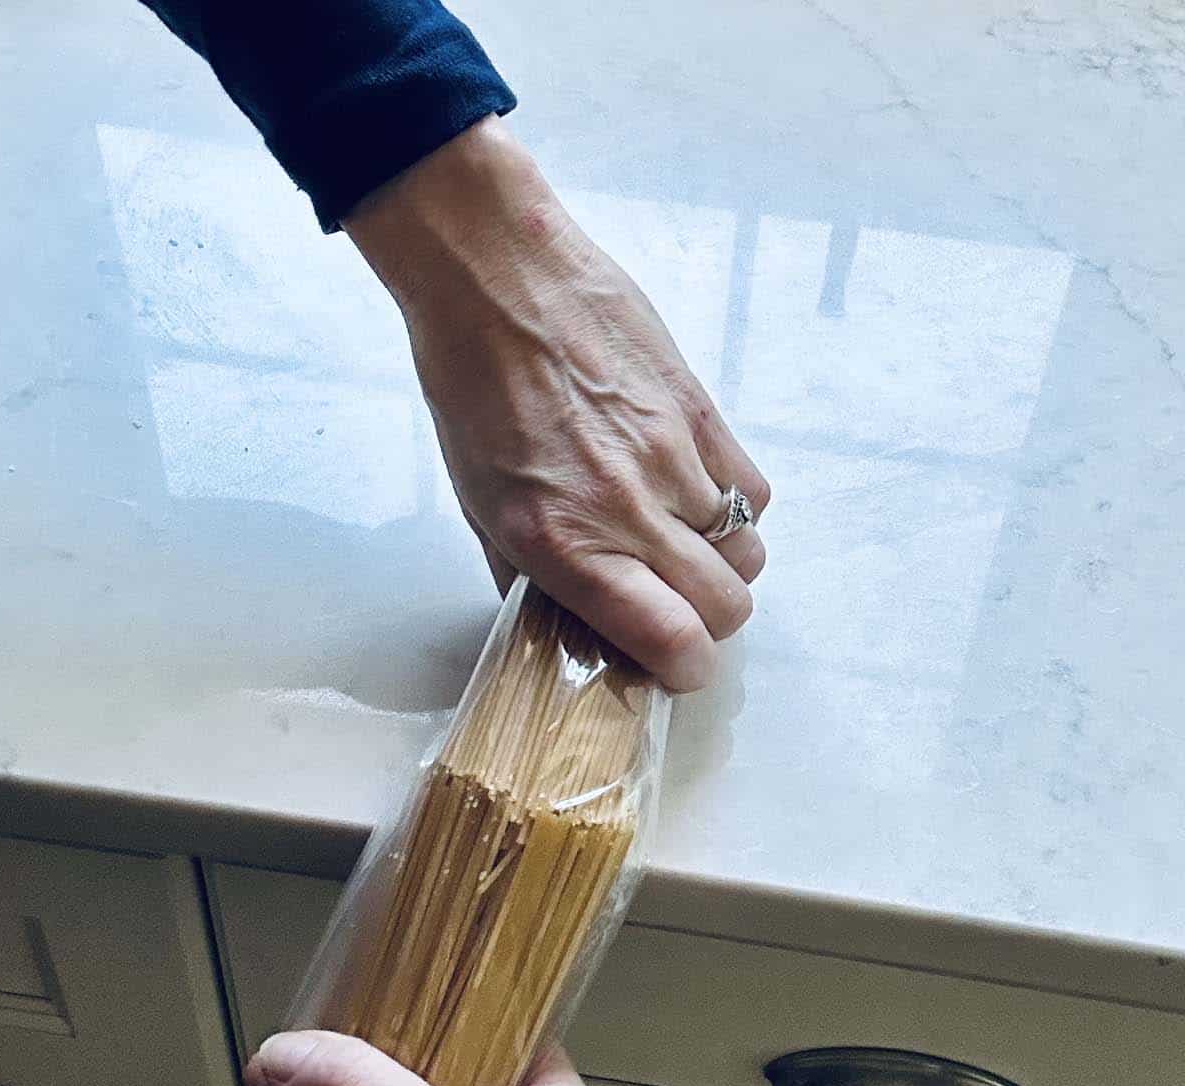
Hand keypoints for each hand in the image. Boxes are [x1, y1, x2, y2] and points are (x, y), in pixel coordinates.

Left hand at [345, 117, 769, 692]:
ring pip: (747, 552)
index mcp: (566, 545)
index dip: (685, 669)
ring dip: (723, 567)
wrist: (495, 279)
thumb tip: (572, 621)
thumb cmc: (471, 393)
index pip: (672, 640)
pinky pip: (752, 491)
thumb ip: (529, 575)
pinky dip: (736, 510)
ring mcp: (674, 459)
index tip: (673, 666)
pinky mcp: (702, 410)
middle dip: (708, 625)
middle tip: (677, 609)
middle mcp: (629, 511)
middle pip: (725, 607)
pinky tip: (699, 497)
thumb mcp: (479, 507)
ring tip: (686, 548)